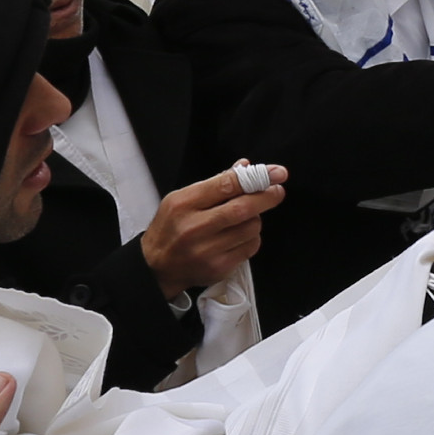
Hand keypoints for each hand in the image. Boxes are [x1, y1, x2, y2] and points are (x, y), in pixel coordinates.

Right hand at [139, 163, 281, 294]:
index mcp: (183, 204)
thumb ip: (215, 183)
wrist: (156, 267)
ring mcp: (207, 251)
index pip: (226, 185)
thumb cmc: (170, 228)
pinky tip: (239, 236)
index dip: (256, 177)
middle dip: (267, 196)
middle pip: (242, 208)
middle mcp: (194, 228)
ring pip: (250, 228)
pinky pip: (250, 247)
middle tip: (277, 190)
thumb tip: (245, 166)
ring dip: (255, 219)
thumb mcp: (181, 199)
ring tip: (244, 218)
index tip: (276, 172)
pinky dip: (251, 238)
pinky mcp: (218, 268)